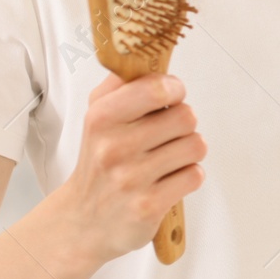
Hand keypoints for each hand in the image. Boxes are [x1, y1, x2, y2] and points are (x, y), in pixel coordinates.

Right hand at [53, 72, 206, 265]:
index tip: (169, 97)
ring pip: (196, 145)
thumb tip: (147, 58)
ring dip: (188, 152)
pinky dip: (188, 176)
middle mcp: (114, 147)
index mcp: (102, 117)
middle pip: (186, 116)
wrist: (83, 220)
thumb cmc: (99, 162)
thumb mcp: (98, 115)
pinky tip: (168, 180)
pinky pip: (195, 176)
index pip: (158, 87)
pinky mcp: (148, 206)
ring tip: (167, 159)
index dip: (174, 90)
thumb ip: (122, 83)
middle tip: (166, 135)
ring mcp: (131, 179)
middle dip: (183, 124)